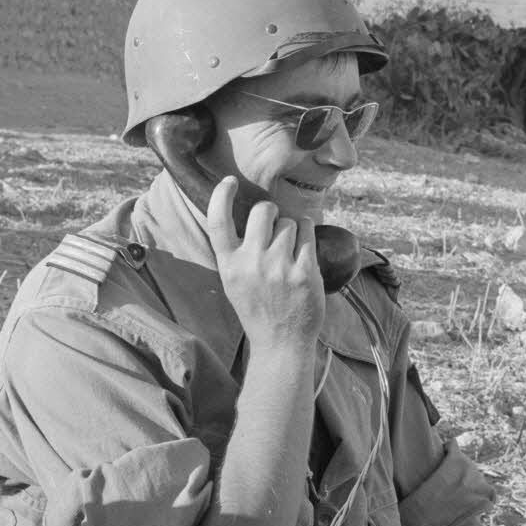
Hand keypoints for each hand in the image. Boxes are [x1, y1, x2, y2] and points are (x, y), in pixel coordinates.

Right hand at [207, 176, 324, 353]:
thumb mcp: (234, 282)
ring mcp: (278, 267)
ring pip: (289, 222)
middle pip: (263, 211)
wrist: (281, 343)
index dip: (221, 196)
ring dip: (293, 228)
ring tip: (291, 249)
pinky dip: (308, 233)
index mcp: (229, 266)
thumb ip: (236, 252)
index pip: (217, 221)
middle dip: (272, 212)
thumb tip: (247, 216)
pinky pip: (308, 231)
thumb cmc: (258, 309)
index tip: (229, 181)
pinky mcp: (303, 272)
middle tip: (275, 225)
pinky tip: (304, 247)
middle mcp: (251, 264)